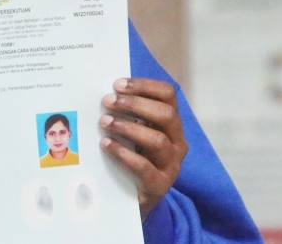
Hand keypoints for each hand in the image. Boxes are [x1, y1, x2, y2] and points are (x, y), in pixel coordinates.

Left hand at [99, 78, 187, 219]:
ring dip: (128, 127)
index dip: (144, 86)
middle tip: (107, 100)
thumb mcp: (134, 132)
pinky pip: (144, 167)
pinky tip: (106, 144)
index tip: (117, 84)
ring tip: (104, 122)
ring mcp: (171, 164)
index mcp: (171, 124)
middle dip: (135, 104)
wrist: (133, 197)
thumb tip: (105, 91)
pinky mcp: (159, 184)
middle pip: (166, 115)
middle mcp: (177, 142)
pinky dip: (123, 153)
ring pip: (158, 140)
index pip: (168, 95)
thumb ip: (127, 113)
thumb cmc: (133, 156)